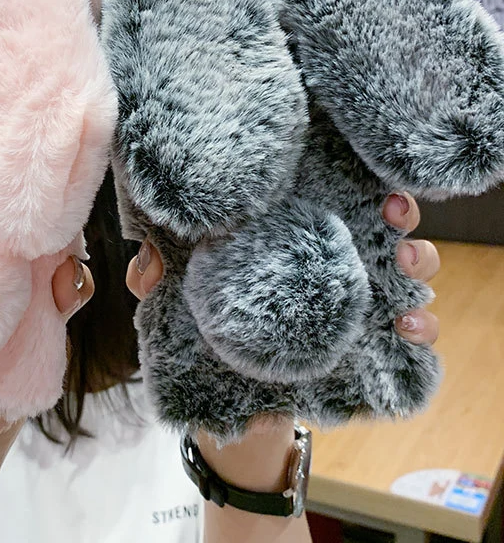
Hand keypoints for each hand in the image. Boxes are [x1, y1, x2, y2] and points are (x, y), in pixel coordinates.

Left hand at [126, 191, 439, 346]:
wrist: (222, 403)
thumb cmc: (199, 328)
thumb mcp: (173, 297)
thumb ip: (157, 276)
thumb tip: (147, 266)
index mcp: (285, 233)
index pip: (324, 190)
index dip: (347, 174)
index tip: (358, 166)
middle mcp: (327, 258)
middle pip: (376, 220)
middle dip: (394, 210)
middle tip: (392, 211)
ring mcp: (351, 299)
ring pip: (403, 266)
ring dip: (417, 258)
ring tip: (407, 261)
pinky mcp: (364, 345)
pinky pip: (407, 332)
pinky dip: (421, 326)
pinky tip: (411, 326)